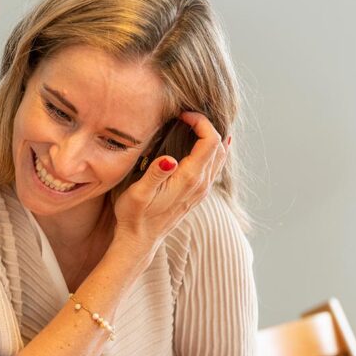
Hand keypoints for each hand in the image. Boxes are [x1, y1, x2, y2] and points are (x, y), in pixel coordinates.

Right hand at [112, 111, 228, 256]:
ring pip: (220, 157)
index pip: (210, 141)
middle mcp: (201, 184)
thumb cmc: (135, 215)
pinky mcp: (197, 194)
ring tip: (196, 125)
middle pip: (219, 146)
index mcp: (190, 179)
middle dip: (207, 125)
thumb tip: (170, 159)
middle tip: (186, 116)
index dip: (201, 122)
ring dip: (212, 137)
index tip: (183, 115)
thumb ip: (155, 174)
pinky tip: (207, 144)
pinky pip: (215, 167)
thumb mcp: (139, 193)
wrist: (140, 240)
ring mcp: (201, 190)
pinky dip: (213, 150)